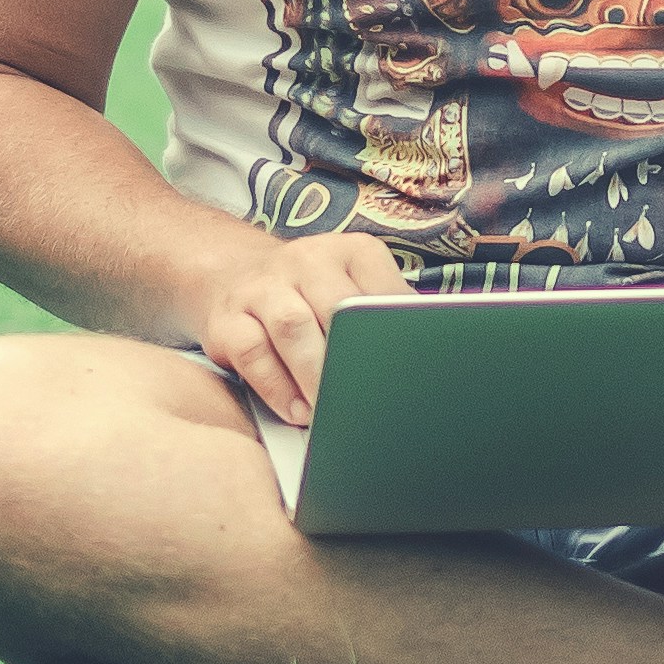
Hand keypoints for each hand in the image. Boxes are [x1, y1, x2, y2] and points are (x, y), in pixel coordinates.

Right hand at [195, 231, 415, 427]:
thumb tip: (436, 352)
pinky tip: (298, 411)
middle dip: (353, 357)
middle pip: (336, 307)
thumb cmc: (312, 294)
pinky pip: (253, 353)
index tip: (407, 369)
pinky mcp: (227, 319)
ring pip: (293, 327)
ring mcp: (263, 287)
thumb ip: (387, 311)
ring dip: (316, 375)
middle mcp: (305, 260)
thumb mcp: (353, 285)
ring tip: (332, 411)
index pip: (380, 289)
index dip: (393, 331)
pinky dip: (278, 388)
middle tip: (371, 399)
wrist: (233, 275)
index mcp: (349, 252)